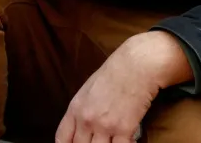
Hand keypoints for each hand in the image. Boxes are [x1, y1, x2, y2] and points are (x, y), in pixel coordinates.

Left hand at [55, 31, 192, 142]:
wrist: (138, 64)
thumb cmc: (116, 71)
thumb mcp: (89, 88)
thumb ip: (83, 109)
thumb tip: (84, 126)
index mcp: (76, 108)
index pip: (62, 139)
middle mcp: (87, 119)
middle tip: (100, 141)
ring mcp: (105, 126)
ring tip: (112, 140)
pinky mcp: (124, 129)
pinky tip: (127, 140)